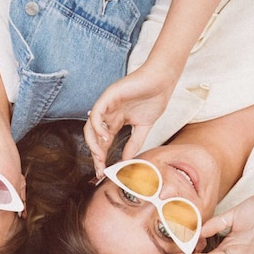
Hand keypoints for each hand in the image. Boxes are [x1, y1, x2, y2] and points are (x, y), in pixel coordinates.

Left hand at [84, 62, 178, 176]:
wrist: (162, 80)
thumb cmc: (155, 98)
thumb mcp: (144, 127)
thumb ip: (134, 143)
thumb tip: (127, 161)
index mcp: (115, 122)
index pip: (103, 143)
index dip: (102, 158)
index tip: (104, 173)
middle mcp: (108, 115)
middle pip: (94, 138)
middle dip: (95, 156)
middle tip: (100, 169)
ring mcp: (107, 106)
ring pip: (90, 127)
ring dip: (93, 144)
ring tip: (100, 156)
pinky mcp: (108, 96)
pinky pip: (96, 114)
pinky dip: (97, 127)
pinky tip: (104, 137)